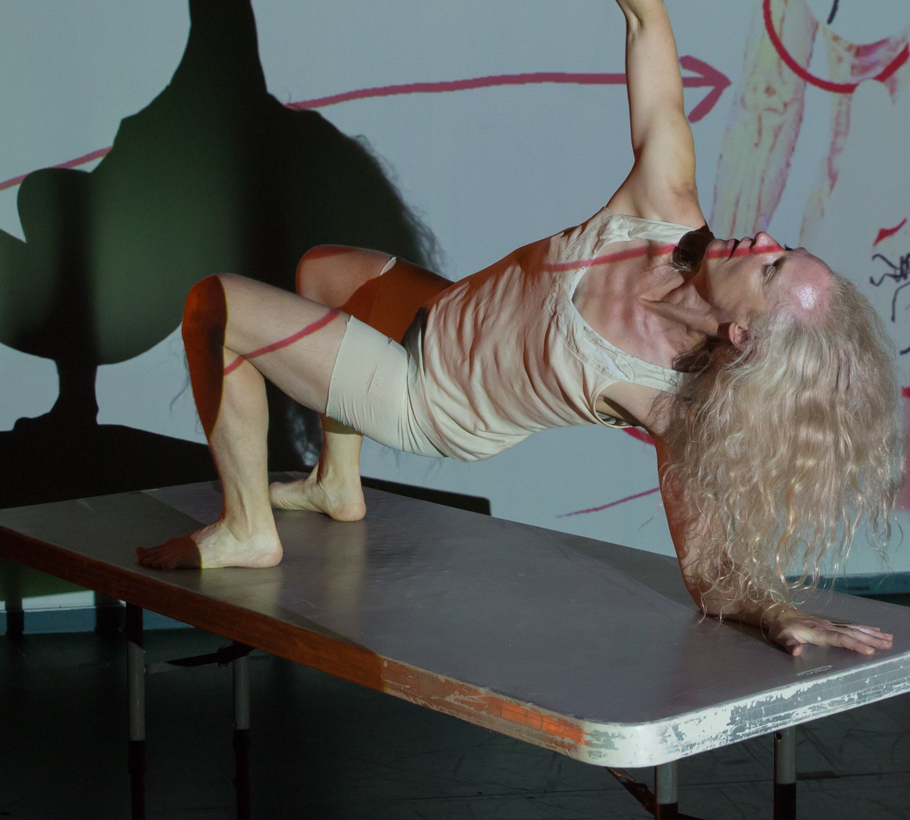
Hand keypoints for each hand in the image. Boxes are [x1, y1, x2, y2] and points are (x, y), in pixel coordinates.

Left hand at [767, 607, 892, 655]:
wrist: (779, 614)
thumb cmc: (781, 628)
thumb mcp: (781, 637)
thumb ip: (788, 645)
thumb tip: (796, 651)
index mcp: (817, 632)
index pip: (839, 638)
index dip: (854, 644)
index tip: (869, 650)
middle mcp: (827, 626)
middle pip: (852, 632)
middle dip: (871, 639)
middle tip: (888, 644)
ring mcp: (830, 624)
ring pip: (854, 628)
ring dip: (871, 633)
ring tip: (888, 638)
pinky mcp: (830, 624)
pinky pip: (850, 625)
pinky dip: (864, 627)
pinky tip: (875, 630)